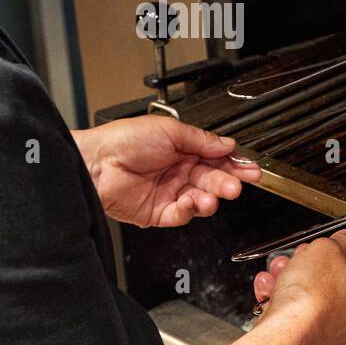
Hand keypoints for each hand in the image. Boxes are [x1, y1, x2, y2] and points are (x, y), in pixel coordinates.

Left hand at [74, 116, 260, 227]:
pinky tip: (192, 203)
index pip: (216, 159)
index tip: (250, 168)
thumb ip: (202, 139)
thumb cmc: (123, 140)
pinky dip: (190, 210)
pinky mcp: (158, 212)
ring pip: (202, 199)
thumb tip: (227, 143)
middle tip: (236, 185)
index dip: (234, 164)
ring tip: (211, 196)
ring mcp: (169, 192)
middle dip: (228, 183)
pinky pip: (182, 215)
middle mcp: (177, 171)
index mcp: (182, 150)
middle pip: (213, 180)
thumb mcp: (169, 130)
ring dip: (211, 198)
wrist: (95, 163)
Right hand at [253, 227, 345, 344]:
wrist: (284, 336)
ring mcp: (334, 334)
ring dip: (293, 280)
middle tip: (302, 256)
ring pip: (314, 298)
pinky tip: (269, 290)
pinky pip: (299, 317)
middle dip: (314, 265)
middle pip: (337, 281)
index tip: (335, 245)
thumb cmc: (309, 297)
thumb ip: (343, 241)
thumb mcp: (327, 250)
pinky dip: (283, 301)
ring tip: (279, 271)